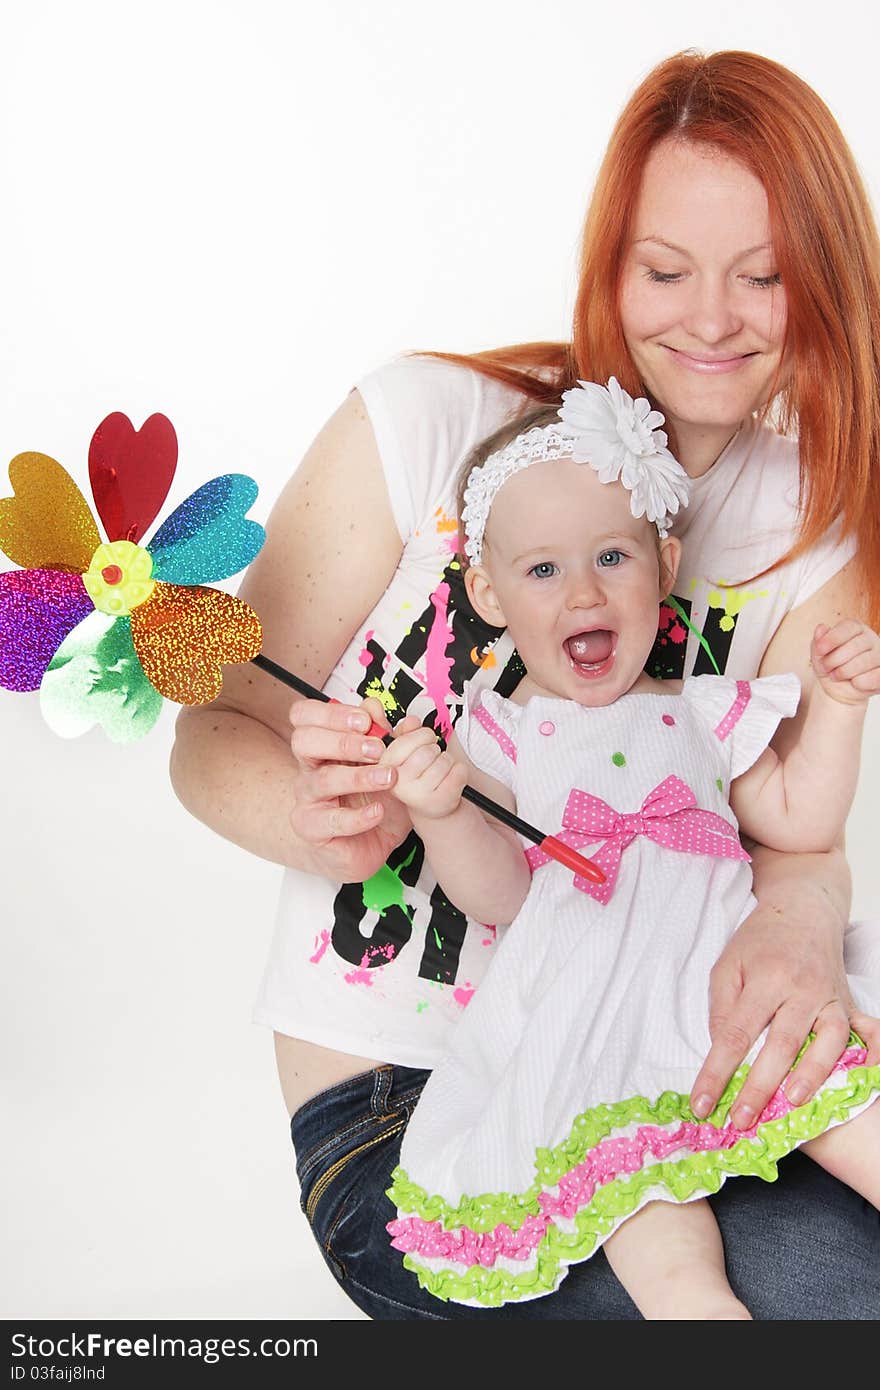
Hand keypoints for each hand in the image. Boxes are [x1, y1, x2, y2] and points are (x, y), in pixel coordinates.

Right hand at [287, 696, 412, 881]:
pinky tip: (379, 812)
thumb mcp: (390, 767)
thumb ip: (389, 739)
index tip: (365, 721)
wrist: (369, 846)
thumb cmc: (375, 800)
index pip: (305, 716)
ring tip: (389, 777)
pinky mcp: (314, 830)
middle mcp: (310, 769)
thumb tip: (391, 713)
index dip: (331, 713)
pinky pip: (331, 821)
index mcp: (323, 746)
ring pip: (321, 780)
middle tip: (377, 749)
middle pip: (303, 741)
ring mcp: (308, 800)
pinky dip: (358, 816)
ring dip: (357, 777)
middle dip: (342, 741)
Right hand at [380, 717, 468, 819]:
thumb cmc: (416, 774)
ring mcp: (419, 793)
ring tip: (439, 770)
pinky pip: (459, 771)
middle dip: (435, 749)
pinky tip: (449, 778)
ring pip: (445, 760)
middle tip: (432, 758)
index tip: (423, 742)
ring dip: (447, 760)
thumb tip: (412, 721)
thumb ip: (407, 732)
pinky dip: (460, 770)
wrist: (427, 805)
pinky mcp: (440, 800)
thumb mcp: (405, 752)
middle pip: (429, 750)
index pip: (407, 740)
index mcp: (386, 764)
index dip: (422, 736)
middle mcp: (398, 781)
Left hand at [689, 886, 879, 1126]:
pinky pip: (864, 1032)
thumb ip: (722, 1008)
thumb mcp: (727, 964)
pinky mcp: (849, 1003)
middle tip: (742, 1120)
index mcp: (765, 978)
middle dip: (760, 1086)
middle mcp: (801, 989)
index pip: (736, 1034)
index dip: (717, 1072)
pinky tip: (860, 1078)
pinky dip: (867, 1056)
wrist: (803, 910)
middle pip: (781, 1044)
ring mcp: (830, 997)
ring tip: (792, 1104)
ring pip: (827, 1042)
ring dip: (812, 1076)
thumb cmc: (759, 940)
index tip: (702, 1103)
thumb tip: (721, 1050)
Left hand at [811, 620, 879, 704]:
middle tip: (825, 667)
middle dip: (834, 659)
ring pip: (864, 661)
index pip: (849, 627)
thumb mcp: (819, 655)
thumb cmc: (830, 667)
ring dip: (844, 672)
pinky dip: (858, 683)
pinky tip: (853, 682)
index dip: (833, 638)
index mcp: (855, 629)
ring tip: (835, 675)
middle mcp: (871, 639)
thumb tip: (820, 628)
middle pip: (856, 645)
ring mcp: (879, 656)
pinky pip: (874, 677)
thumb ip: (819, 641)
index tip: (820, 649)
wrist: (838, 689)